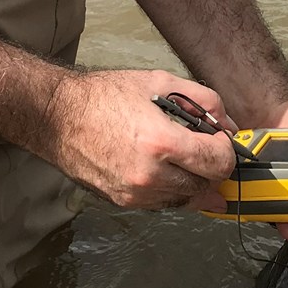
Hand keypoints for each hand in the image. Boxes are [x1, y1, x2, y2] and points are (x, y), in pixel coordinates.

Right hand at [43, 70, 236, 212]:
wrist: (59, 117)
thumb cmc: (104, 97)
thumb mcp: (160, 83)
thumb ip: (204, 101)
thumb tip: (227, 123)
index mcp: (161, 143)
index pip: (218, 163)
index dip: (226, 150)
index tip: (219, 140)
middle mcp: (150, 175)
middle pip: (206, 184)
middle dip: (212, 166)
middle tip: (203, 146)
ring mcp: (136, 193)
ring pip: (187, 199)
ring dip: (193, 180)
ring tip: (181, 155)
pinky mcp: (124, 202)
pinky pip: (164, 204)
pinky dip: (172, 189)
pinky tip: (165, 168)